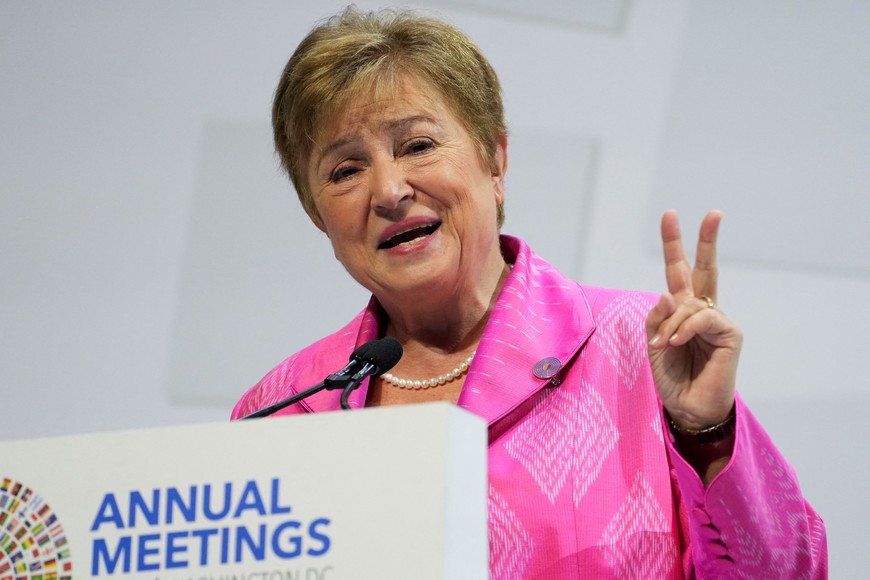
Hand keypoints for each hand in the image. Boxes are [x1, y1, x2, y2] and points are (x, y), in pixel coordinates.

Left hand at [646, 210, 742, 429]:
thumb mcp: (653, 342)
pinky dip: (685, 328)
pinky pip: (703, 318)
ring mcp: (718, 320)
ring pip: (690, 303)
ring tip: (664, 345)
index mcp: (682, 309)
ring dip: (672, 324)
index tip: (670, 214)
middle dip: (706, 240)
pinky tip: (677, 342)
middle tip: (715, 213)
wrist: (688, 407)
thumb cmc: (671, 376)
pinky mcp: (730, 333)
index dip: (674, 244)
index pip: (678, 271)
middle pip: (704, 268)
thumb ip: (658, 316)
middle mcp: (702, 309)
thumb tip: (669, 293)